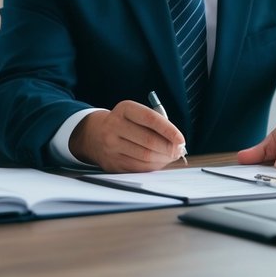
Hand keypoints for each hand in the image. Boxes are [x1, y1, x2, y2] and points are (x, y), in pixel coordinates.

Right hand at [69, 100, 185, 171]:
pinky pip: (139, 168)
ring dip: (163, 159)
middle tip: (178, 150)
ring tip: (171, 156)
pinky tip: (159, 161)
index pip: (150, 119)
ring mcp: (111, 146)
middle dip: (169, 148)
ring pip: (145, 157)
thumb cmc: (125, 122)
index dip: (169, 130)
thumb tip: (177, 142)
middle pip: (149, 141)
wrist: (94, 133)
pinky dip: (153, 166)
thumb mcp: (136, 114)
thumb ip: (156, 123)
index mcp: (124, 109)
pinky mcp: (112, 163)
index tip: (181, 139)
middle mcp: (114, 126)